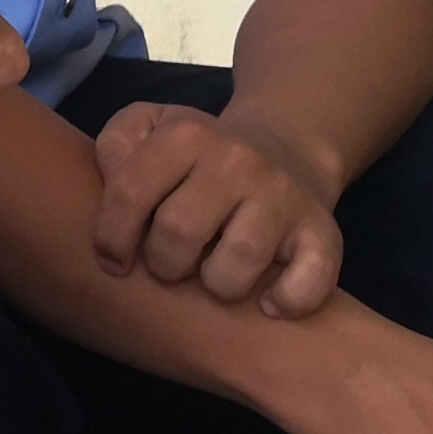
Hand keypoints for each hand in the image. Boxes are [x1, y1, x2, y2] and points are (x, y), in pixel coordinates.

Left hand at [90, 104, 345, 313]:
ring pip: (238, 262)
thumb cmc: (198, 157)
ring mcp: (282, 195)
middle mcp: (238, 159)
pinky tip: (267, 303)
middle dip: (164, 265)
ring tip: (213, 279)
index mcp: (187, 134)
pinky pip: (311, 276)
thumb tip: (113, 181)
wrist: (285, 150)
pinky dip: (289, 299)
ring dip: (217, 285)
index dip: (110, 238)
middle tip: (170, 267)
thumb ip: (116, 146)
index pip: (128, 192)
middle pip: (179, 232)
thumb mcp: (150, 130)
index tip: (115, 261)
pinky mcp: (322, 230)